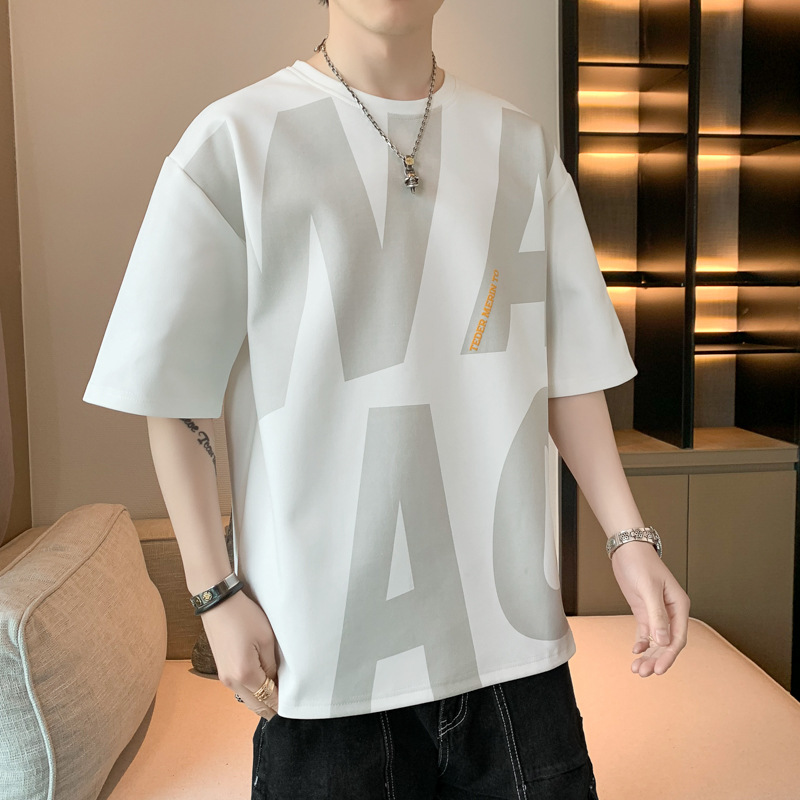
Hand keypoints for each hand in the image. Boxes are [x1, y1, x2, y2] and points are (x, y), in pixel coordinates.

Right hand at [198, 589, 279, 718]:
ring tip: (278, 694)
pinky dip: (251, 691)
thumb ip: (271, 665)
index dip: (282, 704)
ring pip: (246, 699)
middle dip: (272, 707)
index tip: (294, 705)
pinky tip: (262, 684)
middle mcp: (232, 682)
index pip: (268, 699)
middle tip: (289, 705)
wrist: (217, 603)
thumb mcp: (266, 639)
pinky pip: (239, 689)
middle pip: (256, 705)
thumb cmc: (244, 617)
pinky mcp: (222, 670)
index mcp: (245, 675)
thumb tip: (275, 681)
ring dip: (261, 699)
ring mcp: (224, 677)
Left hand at [610, 541, 690, 676]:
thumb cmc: (641, 563)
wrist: (626, 549)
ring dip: (648, 655)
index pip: (678, 638)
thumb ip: (657, 615)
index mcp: (679, 606)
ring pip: (656, 641)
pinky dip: (641, 643)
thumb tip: (663, 641)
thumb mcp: (648, 589)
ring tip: (637, 668)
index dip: (669, 656)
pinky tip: (635, 651)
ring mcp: (657, 612)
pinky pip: (646, 633)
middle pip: (667, 643)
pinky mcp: (644, 611)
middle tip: (643, 672)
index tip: (659, 669)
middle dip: (656, 659)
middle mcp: (671, 612)